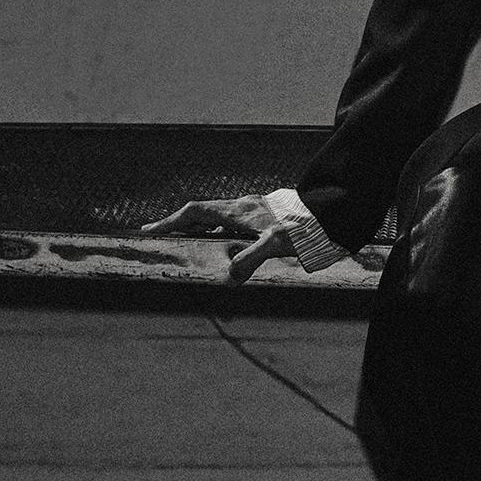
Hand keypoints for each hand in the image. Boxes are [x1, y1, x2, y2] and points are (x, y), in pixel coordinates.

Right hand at [141, 195, 294, 283]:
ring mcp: (254, 209)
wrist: (330, 213)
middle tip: (161, 235)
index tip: (150, 230)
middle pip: (202, 213)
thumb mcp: (276, 243)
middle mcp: (243, 206)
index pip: (196, 212)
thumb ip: (251, 257)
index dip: (171, 221)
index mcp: (238, 210)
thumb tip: (229, 275)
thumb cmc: (304, 228)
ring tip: (187, 242)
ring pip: (218, 217)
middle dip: (180, 224)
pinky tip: (225, 244)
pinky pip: (233, 222)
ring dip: (200, 228)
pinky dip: (221, 231)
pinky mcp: (266, 214)